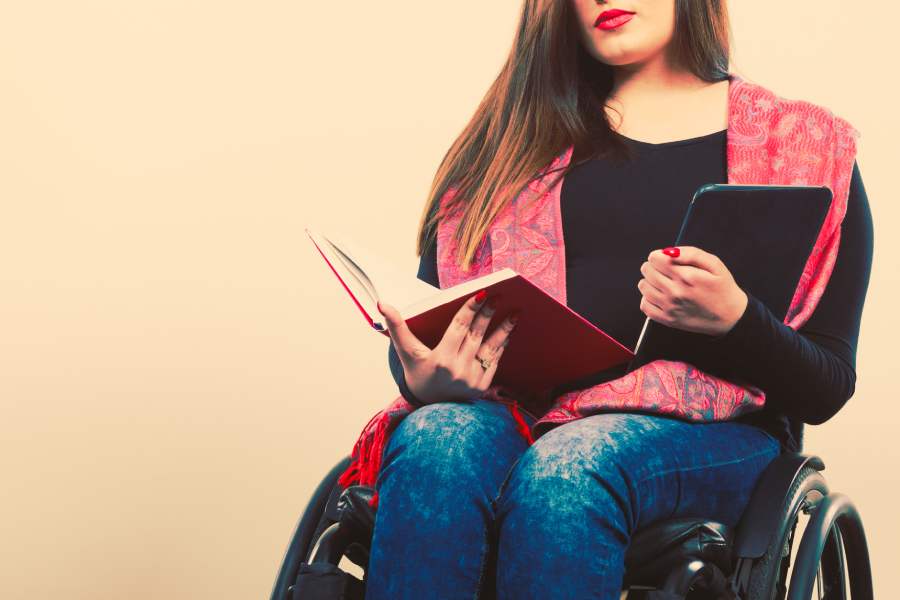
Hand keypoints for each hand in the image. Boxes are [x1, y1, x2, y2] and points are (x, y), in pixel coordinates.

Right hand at [377, 291, 518, 403]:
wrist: (428, 408)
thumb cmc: (417, 373)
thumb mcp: (405, 352)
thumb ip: (396, 327)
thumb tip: (382, 304)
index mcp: (440, 360)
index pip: (459, 328)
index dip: (470, 309)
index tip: (481, 294)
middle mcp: (458, 370)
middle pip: (476, 335)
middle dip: (488, 314)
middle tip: (498, 296)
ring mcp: (472, 380)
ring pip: (491, 348)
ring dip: (504, 329)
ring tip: (514, 313)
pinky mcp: (482, 387)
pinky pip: (494, 362)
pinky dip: (501, 346)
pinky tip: (507, 332)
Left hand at [637, 246, 747, 336]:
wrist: (730, 317)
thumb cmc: (723, 289)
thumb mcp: (714, 264)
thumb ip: (691, 253)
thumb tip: (669, 251)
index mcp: (686, 277)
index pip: (655, 259)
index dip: (659, 256)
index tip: (666, 259)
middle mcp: (675, 292)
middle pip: (647, 271)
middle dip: (654, 266)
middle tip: (666, 270)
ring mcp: (670, 307)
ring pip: (643, 286)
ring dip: (650, 281)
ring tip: (664, 282)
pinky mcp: (667, 320)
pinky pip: (644, 305)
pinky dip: (648, 298)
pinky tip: (660, 295)